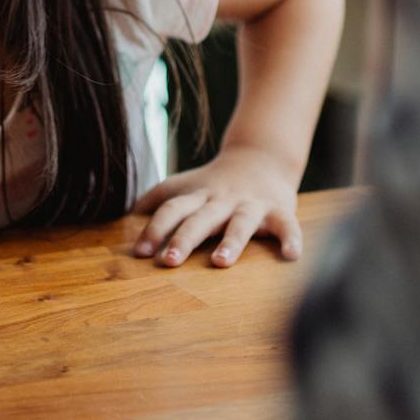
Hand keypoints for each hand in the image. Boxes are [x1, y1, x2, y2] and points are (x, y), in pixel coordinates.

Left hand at [132, 146, 303, 267]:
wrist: (262, 157)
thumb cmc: (217, 181)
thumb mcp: (186, 184)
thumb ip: (159, 197)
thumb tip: (127, 211)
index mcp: (199, 197)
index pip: (173, 209)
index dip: (155, 228)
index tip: (140, 252)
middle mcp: (223, 200)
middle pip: (201, 219)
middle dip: (184, 239)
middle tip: (169, 261)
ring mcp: (252, 205)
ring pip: (241, 223)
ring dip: (231, 242)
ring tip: (220, 262)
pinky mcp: (280, 210)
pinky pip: (287, 225)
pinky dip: (291, 239)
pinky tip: (291, 256)